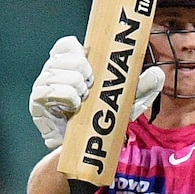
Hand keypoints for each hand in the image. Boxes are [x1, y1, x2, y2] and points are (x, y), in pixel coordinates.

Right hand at [29, 36, 164, 148]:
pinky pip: (54, 91)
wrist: (82, 149)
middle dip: (87, 75)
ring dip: (79, 91)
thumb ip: (140, 87)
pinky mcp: (36, 101)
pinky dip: (69, 100)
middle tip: (90, 90)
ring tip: (81, 103)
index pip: (67, 44)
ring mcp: (43, 84)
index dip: (80, 51)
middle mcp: (54, 70)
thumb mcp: (124, 102)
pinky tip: (72, 109)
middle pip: (71, 59)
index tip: (92, 66)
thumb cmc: (101, 119)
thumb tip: (158, 73)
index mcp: (71, 63)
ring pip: (67, 76)